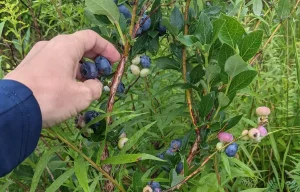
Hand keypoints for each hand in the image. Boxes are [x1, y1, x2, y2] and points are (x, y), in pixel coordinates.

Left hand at [4, 30, 119, 126]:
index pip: (91, 38)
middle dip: (94, 59)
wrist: (13, 109)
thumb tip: (95, 85)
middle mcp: (51, 45)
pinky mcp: (30, 67)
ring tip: (87, 84)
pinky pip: (54, 65)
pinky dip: (67, 72)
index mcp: (66, 46)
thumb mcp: (82, 96)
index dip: (107, 48)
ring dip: (81, 68)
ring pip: (66, 57)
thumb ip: (95, 88)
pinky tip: (69, 88)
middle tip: (103, 73)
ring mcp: (38, 55)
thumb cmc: (52, 97)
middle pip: (79, 46)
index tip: (116, 61)